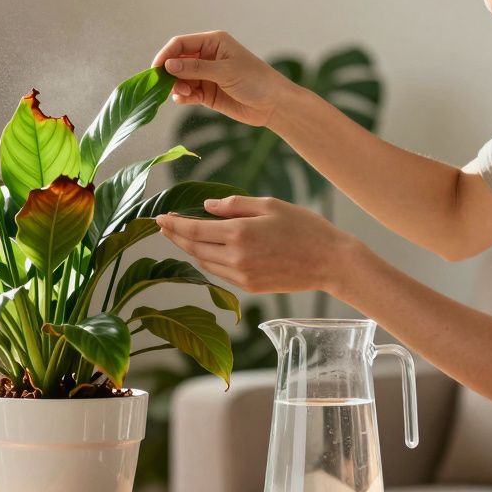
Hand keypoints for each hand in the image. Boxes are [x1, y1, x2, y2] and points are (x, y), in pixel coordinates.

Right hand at [152, 30, 298, 128]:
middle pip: (177, 61)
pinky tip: (186, 100)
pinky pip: (187, 93)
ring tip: (185, 94)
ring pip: (180, 79)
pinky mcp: (207, 93)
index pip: (181, 44)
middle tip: (168, 86)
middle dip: (170, 73)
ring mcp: (206, 75)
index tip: (156, 69)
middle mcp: (207, 57)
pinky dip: (183, 97)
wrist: (273, 105)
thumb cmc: (255, 81)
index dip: (166, 54)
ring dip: (177, 86)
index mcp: (213, 42)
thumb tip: (168, 65)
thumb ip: (195, 68)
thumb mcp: (225, 71)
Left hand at [153, 196, 361, 295]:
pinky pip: (219, 273)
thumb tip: (206, 207)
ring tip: (180, 237)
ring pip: (204, 262)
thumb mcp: (270, 205)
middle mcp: (236, 257)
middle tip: (164, 226)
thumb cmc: (305, 228)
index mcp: (240, 233)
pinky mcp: (250, 287)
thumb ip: (235, 205)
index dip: (174, 224)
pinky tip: (205, 251)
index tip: (160, 217)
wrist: (330, 262)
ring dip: (190, 250)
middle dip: (175, 237)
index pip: (194, 230)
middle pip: (193, 248)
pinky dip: (208, 261)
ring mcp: (242, 276)